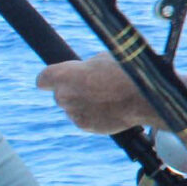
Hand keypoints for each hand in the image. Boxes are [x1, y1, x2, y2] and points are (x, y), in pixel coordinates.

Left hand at [35, 56, 153, 133]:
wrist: (143, 98)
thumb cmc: (124, 73)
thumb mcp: (102, 59)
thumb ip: (86, 68)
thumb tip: (85, 72)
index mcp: (63, 76)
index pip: (43, 79)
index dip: (52, 78)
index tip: (61, 78)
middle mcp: (63, 96)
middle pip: (60, 94)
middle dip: (72, 91)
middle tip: (93, 86)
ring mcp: (73, 113)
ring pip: (72, 107)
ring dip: (83, 103)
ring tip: (107, 98)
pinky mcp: (84, 126)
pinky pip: (83, 118)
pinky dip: (92, 115)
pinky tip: (109, 109)